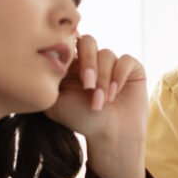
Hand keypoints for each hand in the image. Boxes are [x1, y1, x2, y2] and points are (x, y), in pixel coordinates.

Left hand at [46, 33, 146, 177]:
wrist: (108, 136)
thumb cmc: (80, 120)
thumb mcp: (54, 101)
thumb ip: (47, 78)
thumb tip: (46, 55)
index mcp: (72, 63)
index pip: (69, 41)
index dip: (70, 54)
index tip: (66, 75)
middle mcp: (92, 60)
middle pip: (88, 41)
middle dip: (88, 64)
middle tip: (87, 86)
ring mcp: (112, 63)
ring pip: (106, 54)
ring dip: (103, 80)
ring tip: (101, 102)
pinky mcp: (131, 68)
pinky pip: (126, 60)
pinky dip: (119, 76)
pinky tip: (114, 94)